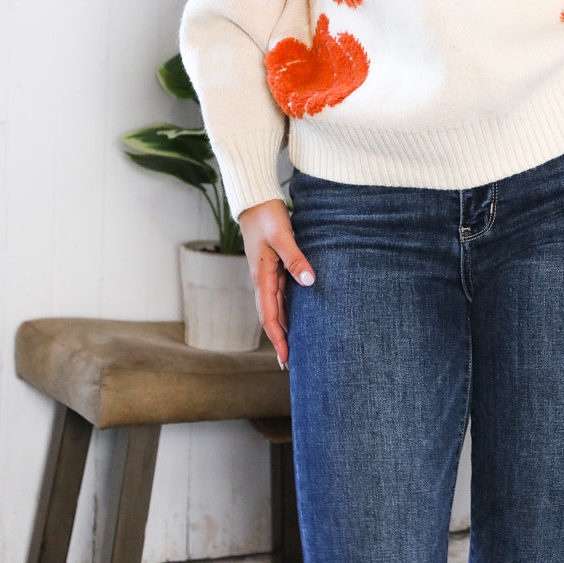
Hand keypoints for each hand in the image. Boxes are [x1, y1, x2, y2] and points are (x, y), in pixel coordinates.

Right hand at [238, 198, 313, 367]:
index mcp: (261, 276)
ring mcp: (266, 274)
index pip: (269, 316)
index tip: (286, 359)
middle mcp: (262, 279)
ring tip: (293, 346)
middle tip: (289, 363)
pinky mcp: (272, 266)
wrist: (254, 200)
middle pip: (270, 317)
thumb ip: (295, 258)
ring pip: (274, 307)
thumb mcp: (283, 236)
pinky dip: (285, 310)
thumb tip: (309, 281)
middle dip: (279, 340)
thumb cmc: (267, 215)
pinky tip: (295, 316)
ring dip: (282, 327)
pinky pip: (279, 295)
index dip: (278, 338)